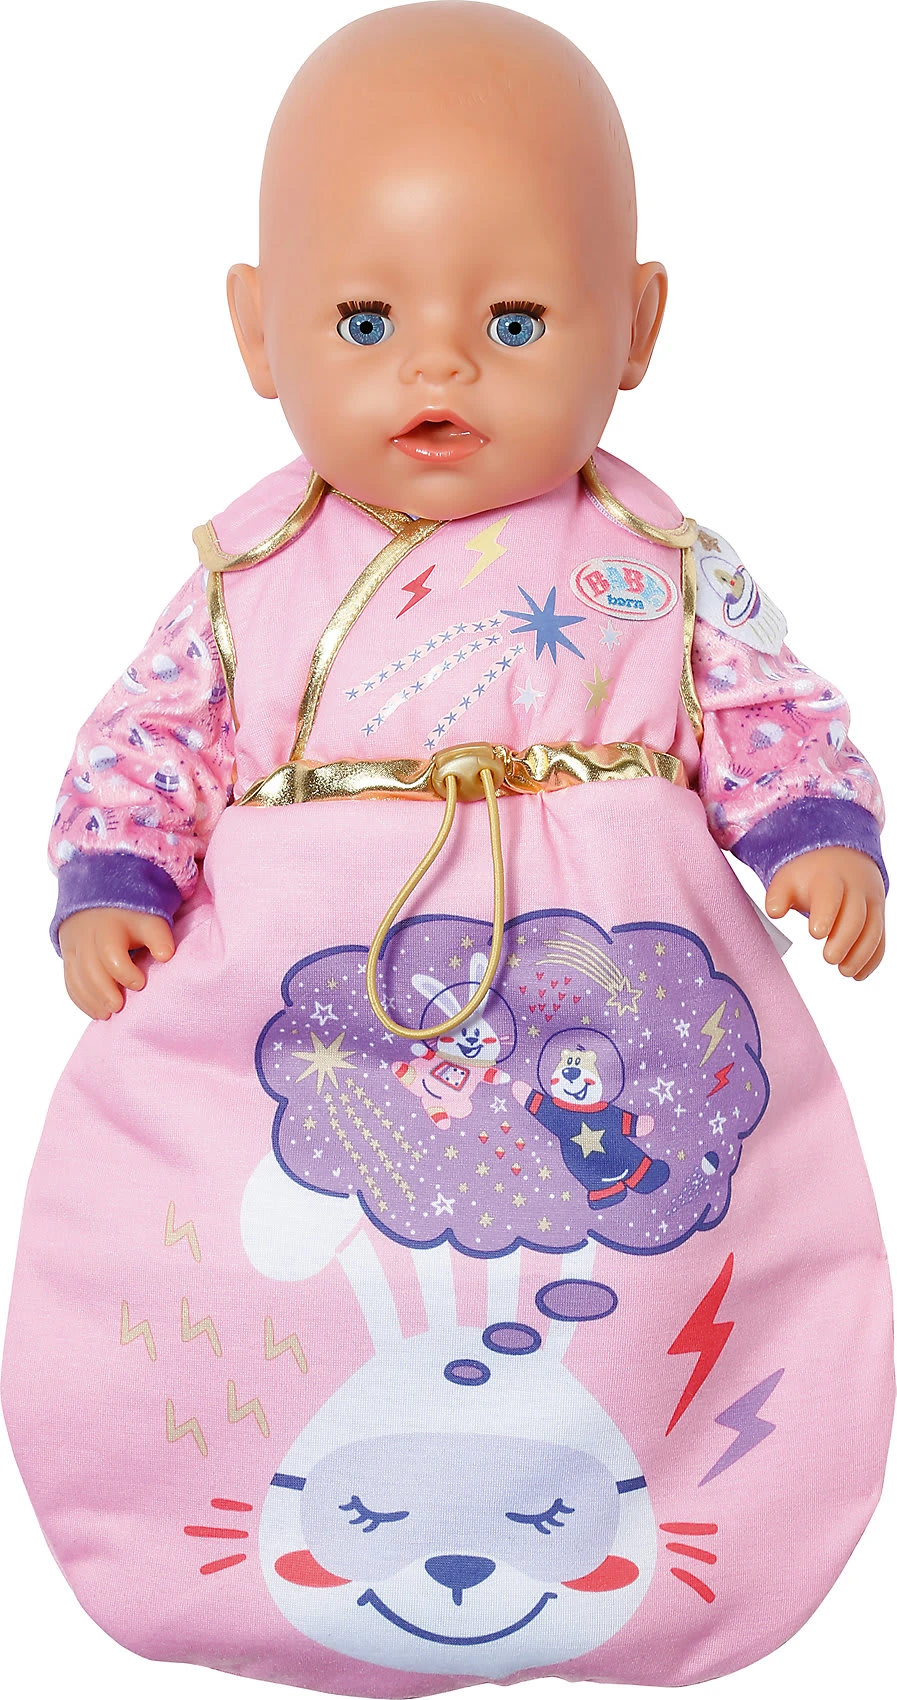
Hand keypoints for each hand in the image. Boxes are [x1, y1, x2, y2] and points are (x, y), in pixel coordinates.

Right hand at [58, 908, 175, 1018]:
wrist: (102, 902)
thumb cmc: (133, 918)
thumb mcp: (149, 920)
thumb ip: (158, 937)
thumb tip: (165, 956)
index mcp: (110, 925)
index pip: (110, 951)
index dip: (124, 972)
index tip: (140, 984)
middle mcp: (88, 934)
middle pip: (89, 967)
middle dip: (103, 990)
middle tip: (118, 1007)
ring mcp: (75, 945)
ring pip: (76, 975)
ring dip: (91, 998)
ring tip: (107, 1014)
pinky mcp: (68, 957)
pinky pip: (70, 981)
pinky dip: (81, 999)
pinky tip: (96, 1012)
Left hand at [765, 847, 885, 979]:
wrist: (842, 857)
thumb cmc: (812, 876)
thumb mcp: (789, 879)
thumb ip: (778, 895)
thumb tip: (774, 912)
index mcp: (829, 878)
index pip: (830, 895)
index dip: (825, 914)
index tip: (815, 934)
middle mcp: (855, 889)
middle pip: (856, 916)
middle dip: (844, 940)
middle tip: (829, 958)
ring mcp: (870, 903)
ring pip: (873, 929)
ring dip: (861, 953)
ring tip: (845, 971)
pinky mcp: (878, 917)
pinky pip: (880, 938)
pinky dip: (872, 958)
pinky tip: (858, 974)